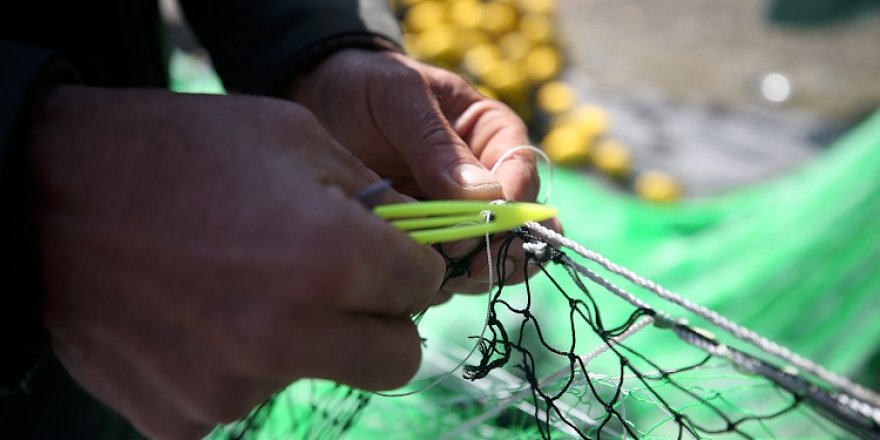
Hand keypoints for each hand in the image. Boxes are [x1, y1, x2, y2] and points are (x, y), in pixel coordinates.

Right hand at [32, 86, 444, 438]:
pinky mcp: (184, 418)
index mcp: (328, 259)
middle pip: (396, 359)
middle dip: (383, 321)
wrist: (44, 197)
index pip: (423, 288)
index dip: (410, 263)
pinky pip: (247, 395)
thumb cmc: (176, 151)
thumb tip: (414, 241)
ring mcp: (233, 388)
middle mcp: (288, 337)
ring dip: (302, 338)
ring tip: (240, 283)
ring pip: (318, 373)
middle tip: (343, 286)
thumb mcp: (292, 135)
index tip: (388, 254)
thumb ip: (372, 194)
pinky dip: (237, 363)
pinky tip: (198, 315)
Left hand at [289, 49, 559, 296]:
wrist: (316, 106)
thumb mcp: (398, 97)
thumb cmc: (364, 88)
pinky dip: (436, 285)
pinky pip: (449, 277)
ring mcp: (459, 219)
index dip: (508, 212)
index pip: (523, 179)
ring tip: (429, 275)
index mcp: (494, 137)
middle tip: (463, 267)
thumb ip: (435, 141)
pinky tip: (408, 280)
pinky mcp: (430, 245)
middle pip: (520, 231)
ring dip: (468, 276)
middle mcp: (487, 182)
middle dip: (499, 253)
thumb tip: (482, 196)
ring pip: (491, 262)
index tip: (477, 230)